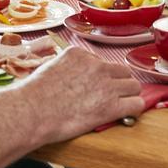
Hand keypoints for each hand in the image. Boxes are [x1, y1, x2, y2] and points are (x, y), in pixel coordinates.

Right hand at [21, 48, 143, 141]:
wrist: (31, 112)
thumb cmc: (33, 95)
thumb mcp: (49, 68)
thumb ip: (66, 67)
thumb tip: (71, 76)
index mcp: (80, 54)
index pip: (102, 62)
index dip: (101, 76)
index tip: (94, 87)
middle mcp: (96, 66)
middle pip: (123, 72)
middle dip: (119, 83)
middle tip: (111, 96)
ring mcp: (105, 85)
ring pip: (134, 86)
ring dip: (128, 95)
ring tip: (118, 105)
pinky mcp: (110, 107)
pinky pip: (136, 103)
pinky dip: (133, 108)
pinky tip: (126, 113)